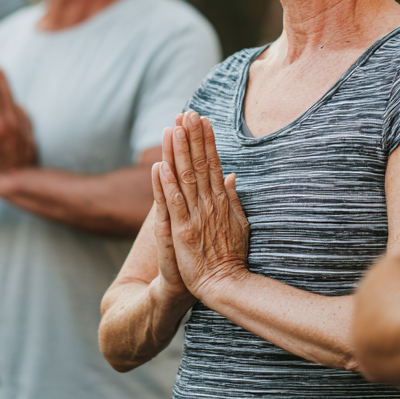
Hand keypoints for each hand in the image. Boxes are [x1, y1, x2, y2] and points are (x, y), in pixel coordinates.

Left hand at [156, 110, 249, 303]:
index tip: (203, 119)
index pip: (213, 163)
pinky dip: (166, 185)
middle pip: (200, 164)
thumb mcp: (239, 222)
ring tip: (174, 128)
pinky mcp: (182, 231)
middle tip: (188, 113)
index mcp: (221, 200)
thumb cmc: (231, 256)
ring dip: (179, 152)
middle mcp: (209, 204)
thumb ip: (232, 198)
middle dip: (193, 137)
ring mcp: (195, 216)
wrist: (225, 285)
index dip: (207, 140)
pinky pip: (173, 204)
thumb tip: (231, 175)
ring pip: (185, 178)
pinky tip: (160, 166)